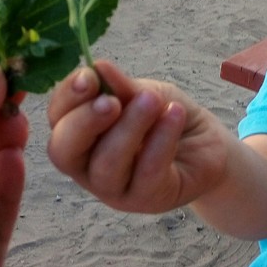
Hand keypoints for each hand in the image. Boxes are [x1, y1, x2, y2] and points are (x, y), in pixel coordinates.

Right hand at [47, 61, 229, 214]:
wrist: (208, 144)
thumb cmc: (166, 117)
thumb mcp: (144, 93)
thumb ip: (121, 87)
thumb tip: (96, 67)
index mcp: (80, 135)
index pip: (57, 118)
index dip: (67, 97)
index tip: (89, 77)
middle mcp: (88, 166)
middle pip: (64, 151)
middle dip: (84, 122)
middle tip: (112, 101)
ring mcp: (115, 189)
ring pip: (106, 164)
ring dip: (129, 128)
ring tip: (152, 101)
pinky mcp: (147, 199)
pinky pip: (147, 172)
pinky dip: (161, 140)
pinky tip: (175, 114)